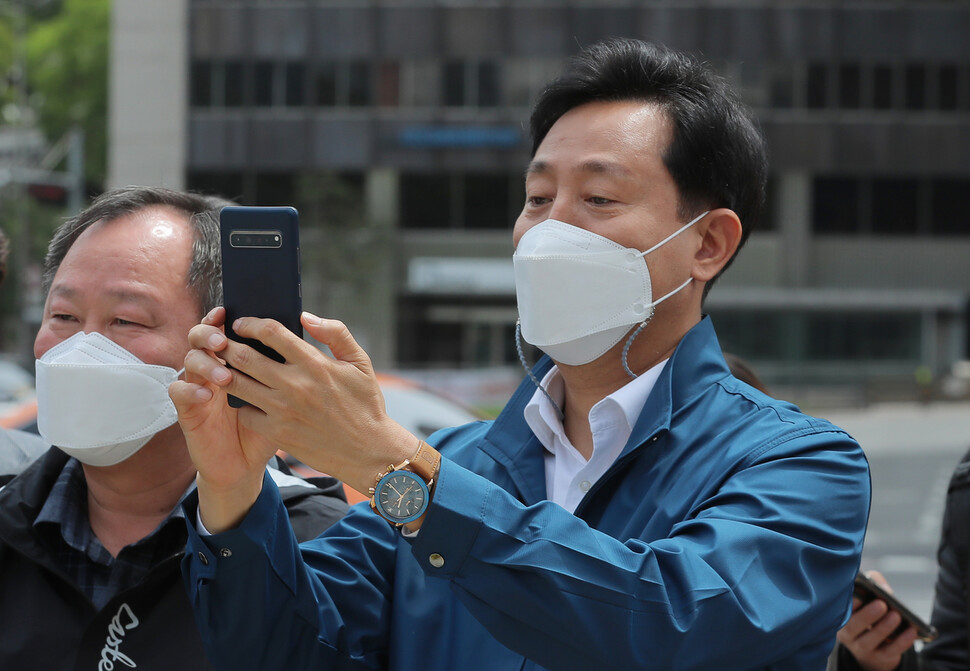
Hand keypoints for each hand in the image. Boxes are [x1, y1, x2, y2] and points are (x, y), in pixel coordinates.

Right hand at [169, 308, 278, 531]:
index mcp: (235, 359)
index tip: (229, 311)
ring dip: (204, 363)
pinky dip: (190, 390)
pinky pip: (178, 392)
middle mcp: (213, 368)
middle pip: (200, 337)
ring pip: (188, 360)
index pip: (224, 328)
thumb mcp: (284, 395)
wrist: (247, 465)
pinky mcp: (188, 411)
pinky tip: (207, 395)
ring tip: (225, 375)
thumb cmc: (268, 425)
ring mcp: (198, 387)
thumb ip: (288, 365)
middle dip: (209, 333)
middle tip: (224, 342)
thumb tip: (302, 332)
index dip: (221, 316)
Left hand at [178, 309, 417, 496]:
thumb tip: (305, 317)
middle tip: (222, 343)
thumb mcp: (360, 363)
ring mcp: (283, 410)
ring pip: (236, 384)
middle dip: (227, 345)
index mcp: (314, 363)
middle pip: (244, 356)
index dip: (250, 323)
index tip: (241, 324)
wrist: (368, 451)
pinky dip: (242, 404)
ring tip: (224, 368)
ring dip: (225, 372)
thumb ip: (335, 334)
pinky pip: (245, 413)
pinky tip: (247, 400)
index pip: (271, 332)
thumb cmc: (365, 404)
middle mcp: (295, 385)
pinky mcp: (277, 432)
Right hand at [836, 571, 918, 670]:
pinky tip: (911, 631)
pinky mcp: (878, 659)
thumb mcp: (869, 596)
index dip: (849, 601)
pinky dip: (902, 641)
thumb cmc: (871, 613)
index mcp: (841, 615)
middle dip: (867, 615)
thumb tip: (883, 588)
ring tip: (896, 616)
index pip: (840, 608)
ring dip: (884, 628)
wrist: (875, 647)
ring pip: (869, 641)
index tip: (860, 593)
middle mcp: (847, 633)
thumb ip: (873, 583)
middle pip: (853, 626)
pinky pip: (889, 652)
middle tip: (881, 605)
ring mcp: (861, 648)